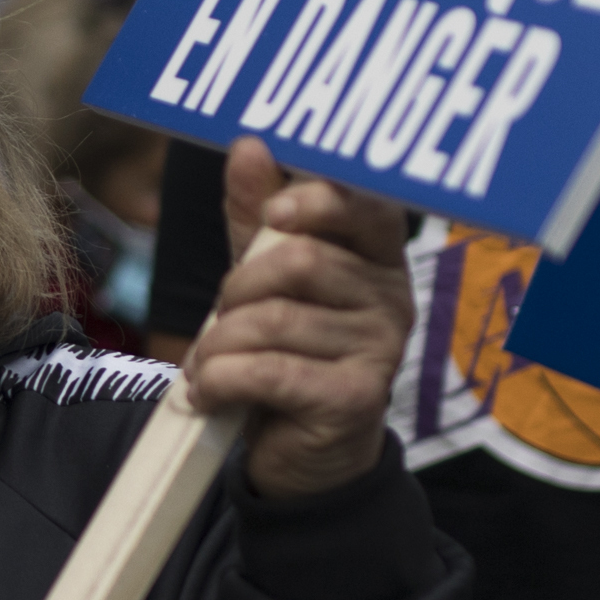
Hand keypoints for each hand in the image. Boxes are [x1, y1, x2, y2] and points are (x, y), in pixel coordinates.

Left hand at [191, 139, 414, 500]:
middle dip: (237, 289)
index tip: (275, 211)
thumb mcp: (264, 278)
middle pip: (300, 261)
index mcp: (375, 257)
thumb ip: (256, 215)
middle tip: (220, 319)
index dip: (319, 199)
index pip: (367, 206)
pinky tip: (211, 391)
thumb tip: (250, 146)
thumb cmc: (286, 352)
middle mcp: (391, 299)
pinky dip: (222, 379)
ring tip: (209, 365)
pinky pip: (270, 371)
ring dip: (219, 343)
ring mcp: (380, 351)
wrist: (303, 453)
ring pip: (274, 319)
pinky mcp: (354, 399)